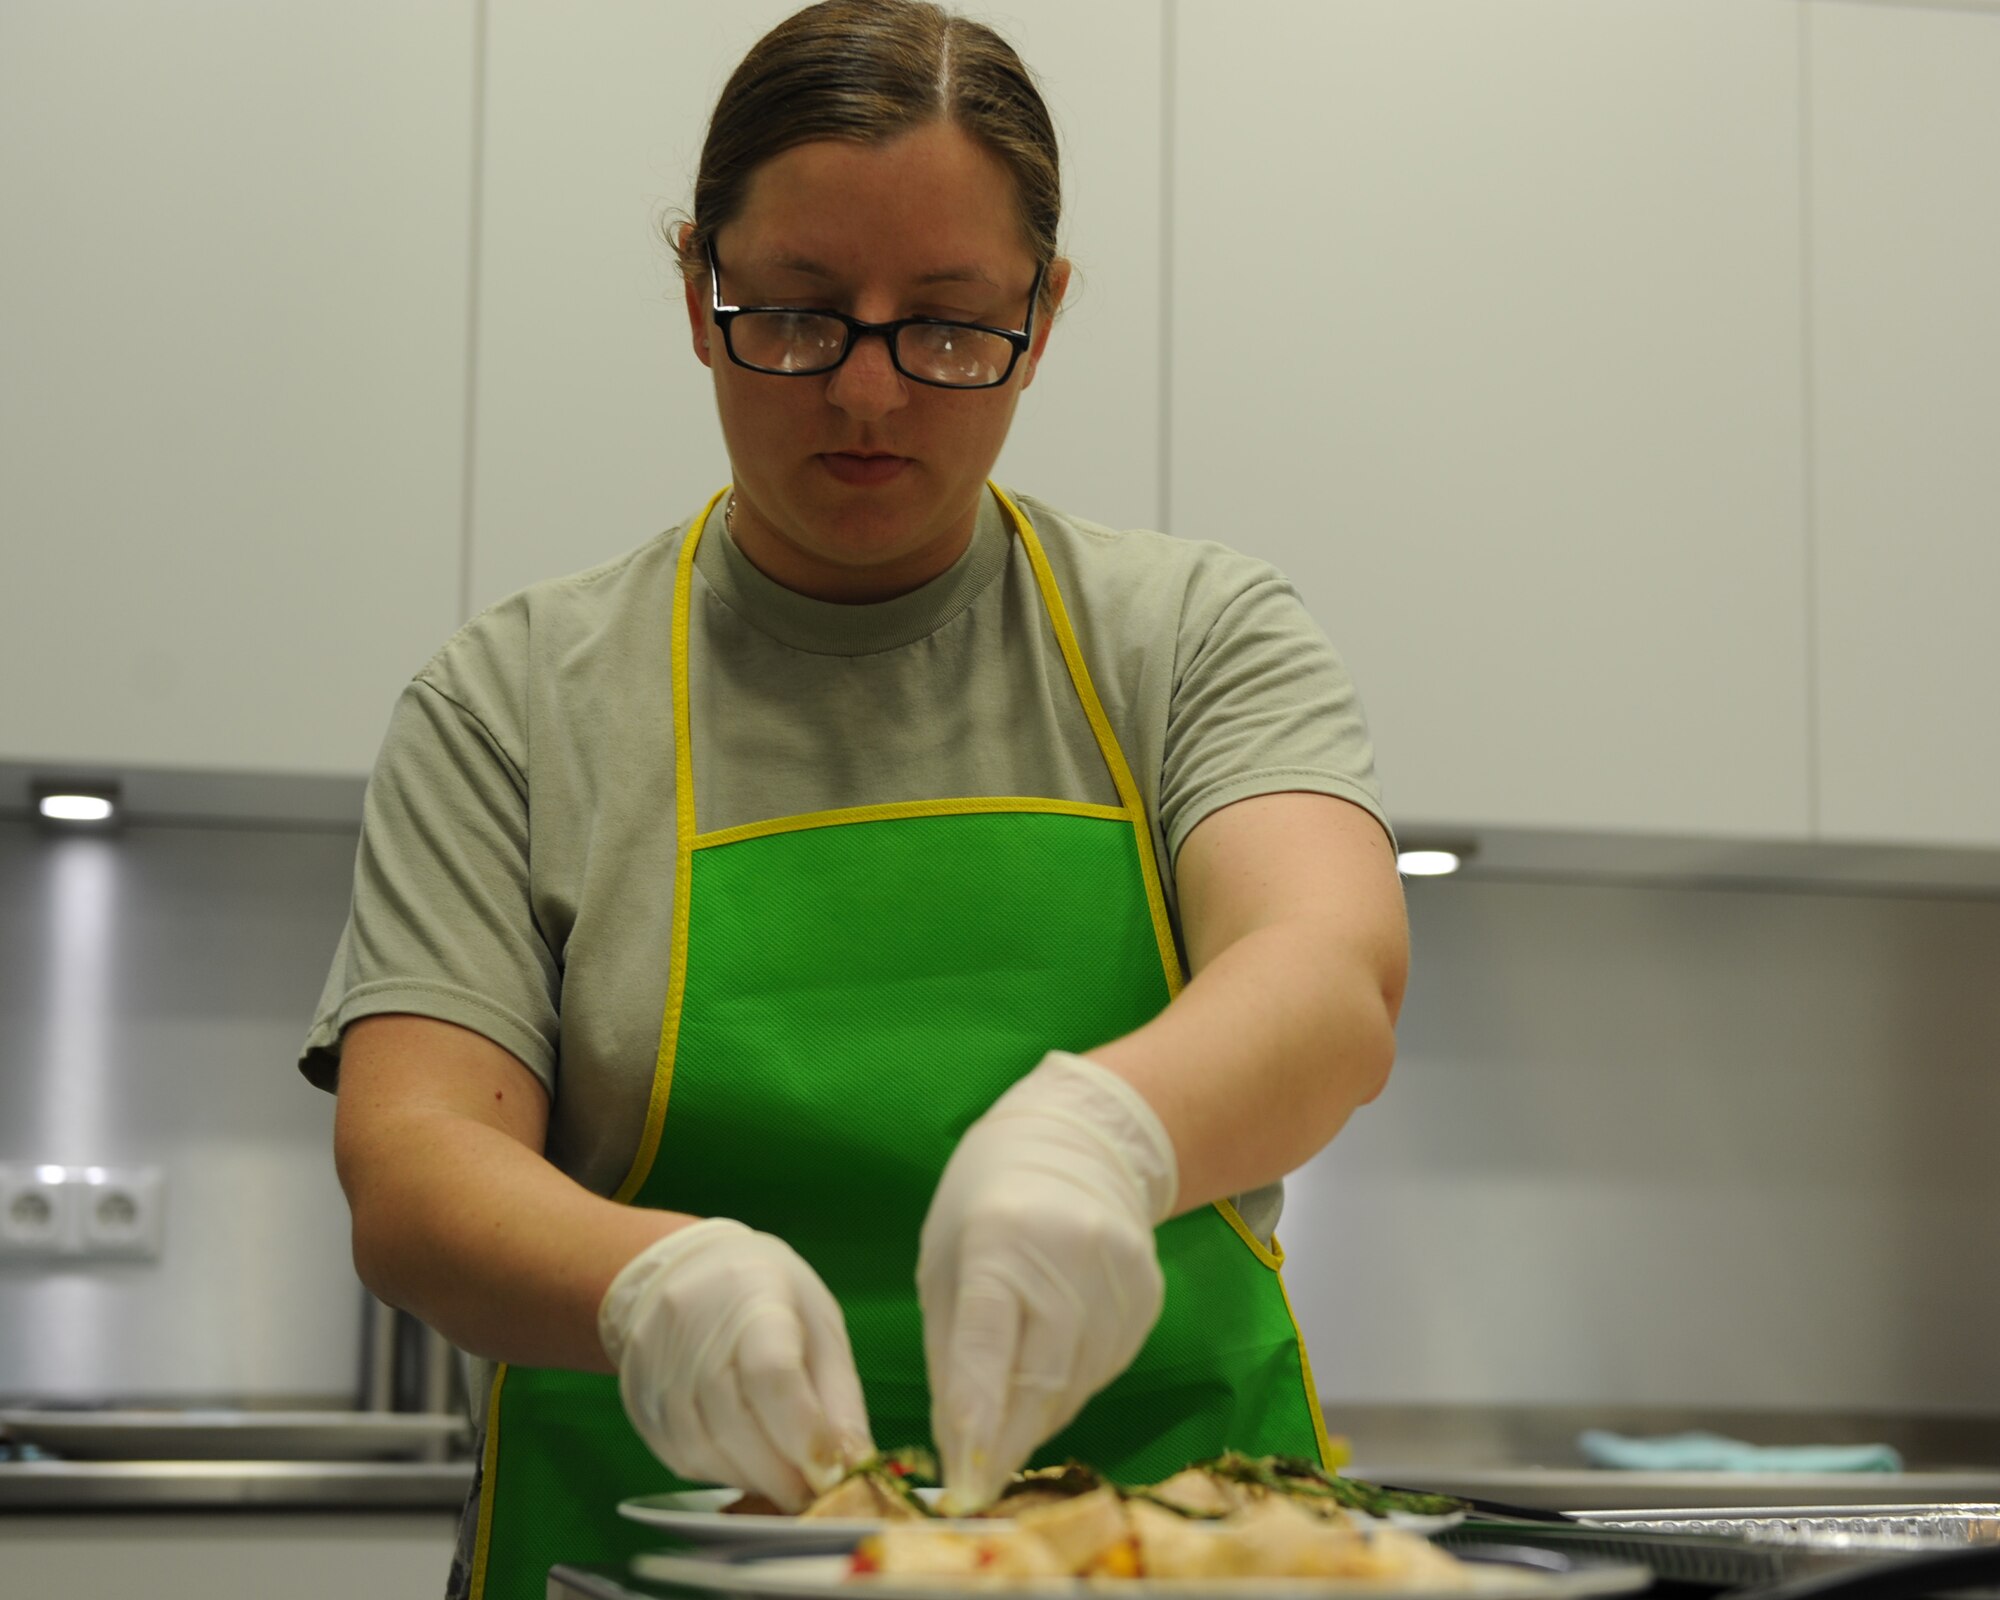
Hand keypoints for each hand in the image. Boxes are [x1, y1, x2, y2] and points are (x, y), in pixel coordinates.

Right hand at [598, 1218, 873, 1508]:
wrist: (680, 1269)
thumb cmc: (766, 1295)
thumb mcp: (818, 1324)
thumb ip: (838, 1397)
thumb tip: (856, 1466)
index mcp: (750, 1294)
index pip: (771, 1373)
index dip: (802, 1431)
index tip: (832, 1473)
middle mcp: (691, 1329)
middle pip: (734, 1421)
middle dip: (783, 1474)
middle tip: (818, 1496)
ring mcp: (656, 1368)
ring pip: (705, 1450)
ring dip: (755, 1481)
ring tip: (789, 1485)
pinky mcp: (640, 1402)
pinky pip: (683, 1458)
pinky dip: (725, 1474)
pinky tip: (752, 1468)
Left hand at [917, 1051, 1178, 1510]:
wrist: (1080, 1139)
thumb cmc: (986, 1199)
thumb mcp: (944, 1261)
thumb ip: (950, 1352)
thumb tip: (956, 1447)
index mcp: (1001, 1239)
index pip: (986, 1346)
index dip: (976, 1422)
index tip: (964, 1484)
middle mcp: (1069, 1258)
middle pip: (1040, 1381)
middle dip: (1006, 1444)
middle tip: (978, 1484)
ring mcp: (1119, 1279)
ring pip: (1074, 1386)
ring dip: (1035, 1418)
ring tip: (1005, 1419)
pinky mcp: (1148, 1298)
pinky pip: (1102, 1369)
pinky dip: (1068, 1389)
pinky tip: (1047, 1372)